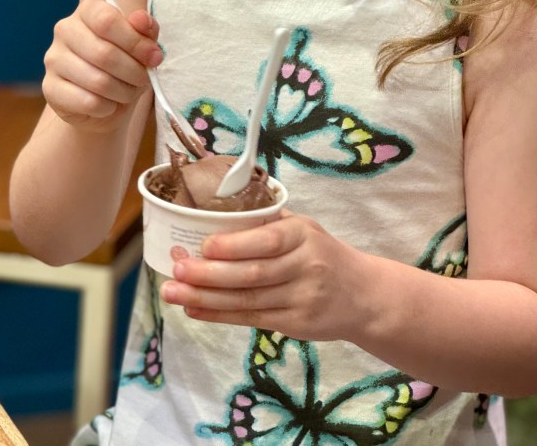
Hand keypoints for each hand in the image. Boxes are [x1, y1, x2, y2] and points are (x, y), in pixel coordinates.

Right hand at [43, 0, 162, 132]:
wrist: (102, 101)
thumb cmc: (124, 65)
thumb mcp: (141, 45)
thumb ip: (145, 30)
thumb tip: (140, 19)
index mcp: (87, 11)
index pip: (107, 20)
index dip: (135, 42)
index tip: (154, 57)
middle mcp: (65, 30)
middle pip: (104, 53)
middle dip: (134, 72)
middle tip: (143, 79)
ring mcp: (54, 59)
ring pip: (98, 81)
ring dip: (123, 91)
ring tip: (128, 92)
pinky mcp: (50, 89)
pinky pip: (89, 102)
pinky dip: (108, 107)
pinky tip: (109, 103)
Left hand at [160, 211, 370, 340]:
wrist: (363, 295)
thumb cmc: (323, 253)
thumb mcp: (305, 228)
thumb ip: (268, 223)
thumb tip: (215, 213)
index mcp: (303, 235)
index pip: (267, 241)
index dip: (234, 246)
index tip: (203, 245)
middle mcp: (305, 266)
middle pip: (252, 274)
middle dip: (209, 274)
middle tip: (176, 269)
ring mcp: (301, 299)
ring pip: (247, 300)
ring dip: (206, 297)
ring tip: (173, 292)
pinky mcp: (295, 324)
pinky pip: (252, 319)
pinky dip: (219, 315)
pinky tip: (195, 308)